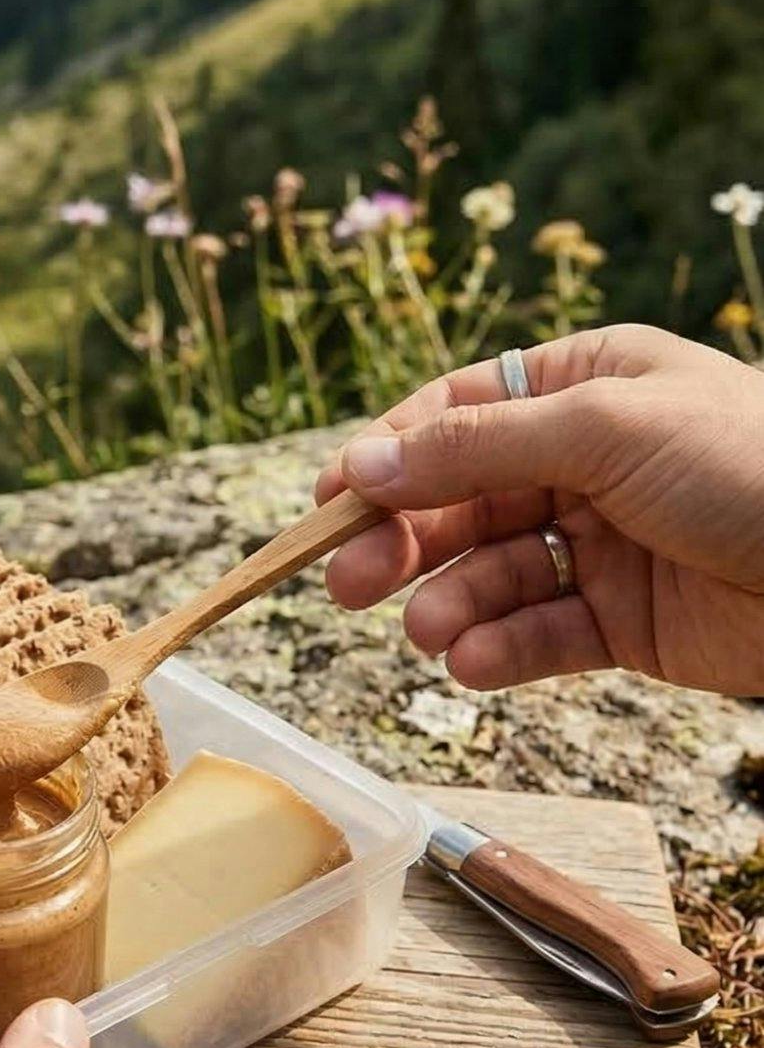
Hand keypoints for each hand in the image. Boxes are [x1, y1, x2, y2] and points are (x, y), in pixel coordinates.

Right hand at [316, 325, 763, 695]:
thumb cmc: (749, 464)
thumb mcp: (601, 429)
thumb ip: (473, 449)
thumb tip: (359, 464)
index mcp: (582, 387)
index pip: (455, 415)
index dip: (385, 458)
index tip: (326, 505)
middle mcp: (584, 460)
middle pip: (460, 500)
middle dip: (403, 541)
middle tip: (345, 582)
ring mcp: (602, 542)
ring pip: (493, 572)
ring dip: (449, 602)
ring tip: (425, 634)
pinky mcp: (622, 619)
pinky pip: (541, 632)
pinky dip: (500, 647)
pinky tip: (471, 661)